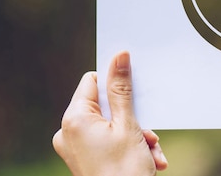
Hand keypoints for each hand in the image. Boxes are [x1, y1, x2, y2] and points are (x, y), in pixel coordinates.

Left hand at [53, 51, 167, 175]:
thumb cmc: (124, 172)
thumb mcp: (128, 124)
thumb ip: (122, 89)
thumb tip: (119, 56)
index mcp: (74, 119)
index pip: (93, 81)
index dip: (117, 84)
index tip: (137, 92)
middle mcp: (69, 132)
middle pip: (106, 105)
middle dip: (133, 117)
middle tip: (149, 134)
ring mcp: (76, 148)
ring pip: (112, 125)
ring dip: (136, 135)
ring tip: (151, 153)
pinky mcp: (85, 159)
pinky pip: (109, 141)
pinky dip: (129, 147)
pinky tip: (148, 160)